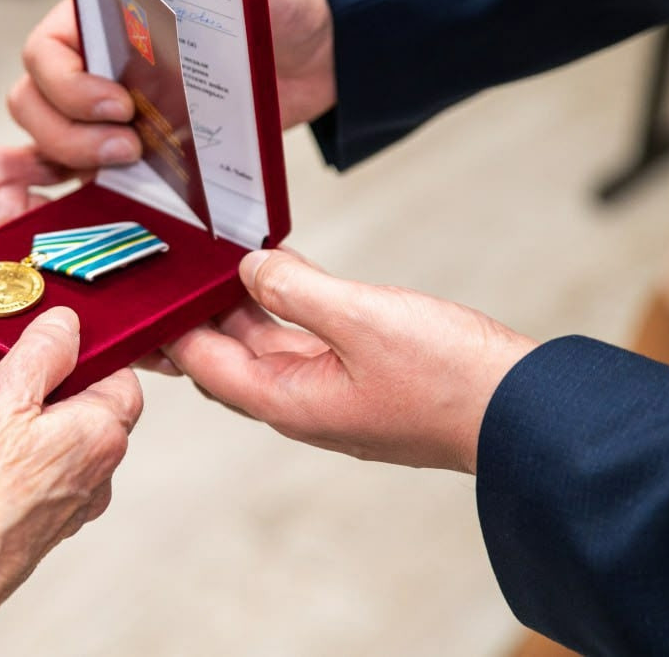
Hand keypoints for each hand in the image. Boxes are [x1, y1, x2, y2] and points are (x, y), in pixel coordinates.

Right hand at [0, 307, 142, 612]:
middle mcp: (86, 471)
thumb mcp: (7, 396)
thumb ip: (43, 350)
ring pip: (22, 423)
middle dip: (23, 362)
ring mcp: (50, 495)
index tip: (51, 328)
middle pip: (65, 398)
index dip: (87, 348)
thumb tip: (68, 324)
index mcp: (100, 438)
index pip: (119, 379)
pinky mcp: (12, 510)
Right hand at [9, 0, 334, 169]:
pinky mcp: (143, 148)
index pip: (44, 50)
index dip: (66, 84)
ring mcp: (117, 108)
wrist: (322, 47)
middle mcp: (99, 60)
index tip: (121, 102)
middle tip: (128, 145)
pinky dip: (101, 185)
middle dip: (67, 132)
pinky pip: (98, 173)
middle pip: (35, 102)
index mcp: (105, 12)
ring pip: (54, 140)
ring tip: (135, 161)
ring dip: (79, 159)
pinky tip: (133, 188)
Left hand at [163, 250, 537, 473]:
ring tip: (216, 260)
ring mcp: (331, 390)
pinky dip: (289, 304)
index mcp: (289, 401)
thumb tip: (249, 269)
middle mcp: (302, 402)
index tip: (147, 292)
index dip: (172, 328)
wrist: (521, 409)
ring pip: (268, 344)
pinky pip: (307, 337)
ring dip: (243, 305)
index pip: (207, 364)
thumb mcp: (362, 318)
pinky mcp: (359, 374)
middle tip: (172, 270)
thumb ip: (296, 290)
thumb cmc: (447, 377)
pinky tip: (280, 269)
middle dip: (200, 315)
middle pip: (230, 356)